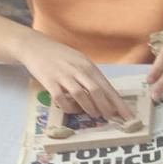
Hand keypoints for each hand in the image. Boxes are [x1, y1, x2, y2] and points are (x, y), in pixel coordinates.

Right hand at [14, 35, 129, 121]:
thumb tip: (109, 98)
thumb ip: (93, 77)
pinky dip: (69, 107)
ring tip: (94, 114)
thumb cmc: (60, 56)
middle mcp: (77, 69)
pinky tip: (72, 110)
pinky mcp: (49, 81)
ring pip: (81, 95)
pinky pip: (61, 98)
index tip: (129, 117)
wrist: (33, 45)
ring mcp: (62, 75)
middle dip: (106, 108)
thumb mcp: (80, 61)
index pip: (108, 87)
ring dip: (90, 108)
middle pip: (97, 92)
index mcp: (88, 66)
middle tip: (110, 117)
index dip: (119, 104)